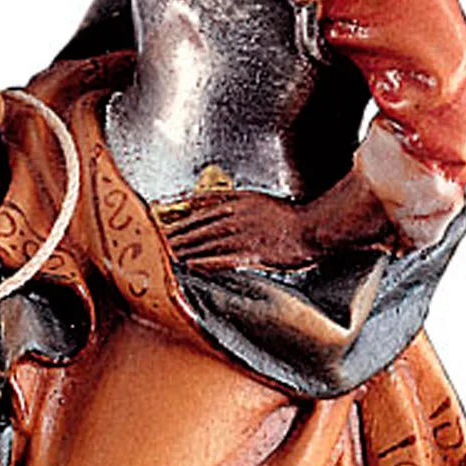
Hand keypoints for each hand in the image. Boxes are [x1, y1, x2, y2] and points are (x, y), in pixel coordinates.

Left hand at [162, 192, 321, 272]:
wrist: (311, 229)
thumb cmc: (287, 216)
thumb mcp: (254, 198)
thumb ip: (227, 198)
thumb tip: (200, 201)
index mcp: (236, 202)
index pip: (198, 210)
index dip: (177, 218)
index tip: (161, 223)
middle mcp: (235, 217)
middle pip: (196, 227)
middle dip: (174, 236)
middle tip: (155, 242)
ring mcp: (242, 236)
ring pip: (204, 243)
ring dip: (183, 250)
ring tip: (165, 256)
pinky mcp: (250, 253)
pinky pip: (221, 259)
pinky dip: (203, 262)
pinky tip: (190, 266)